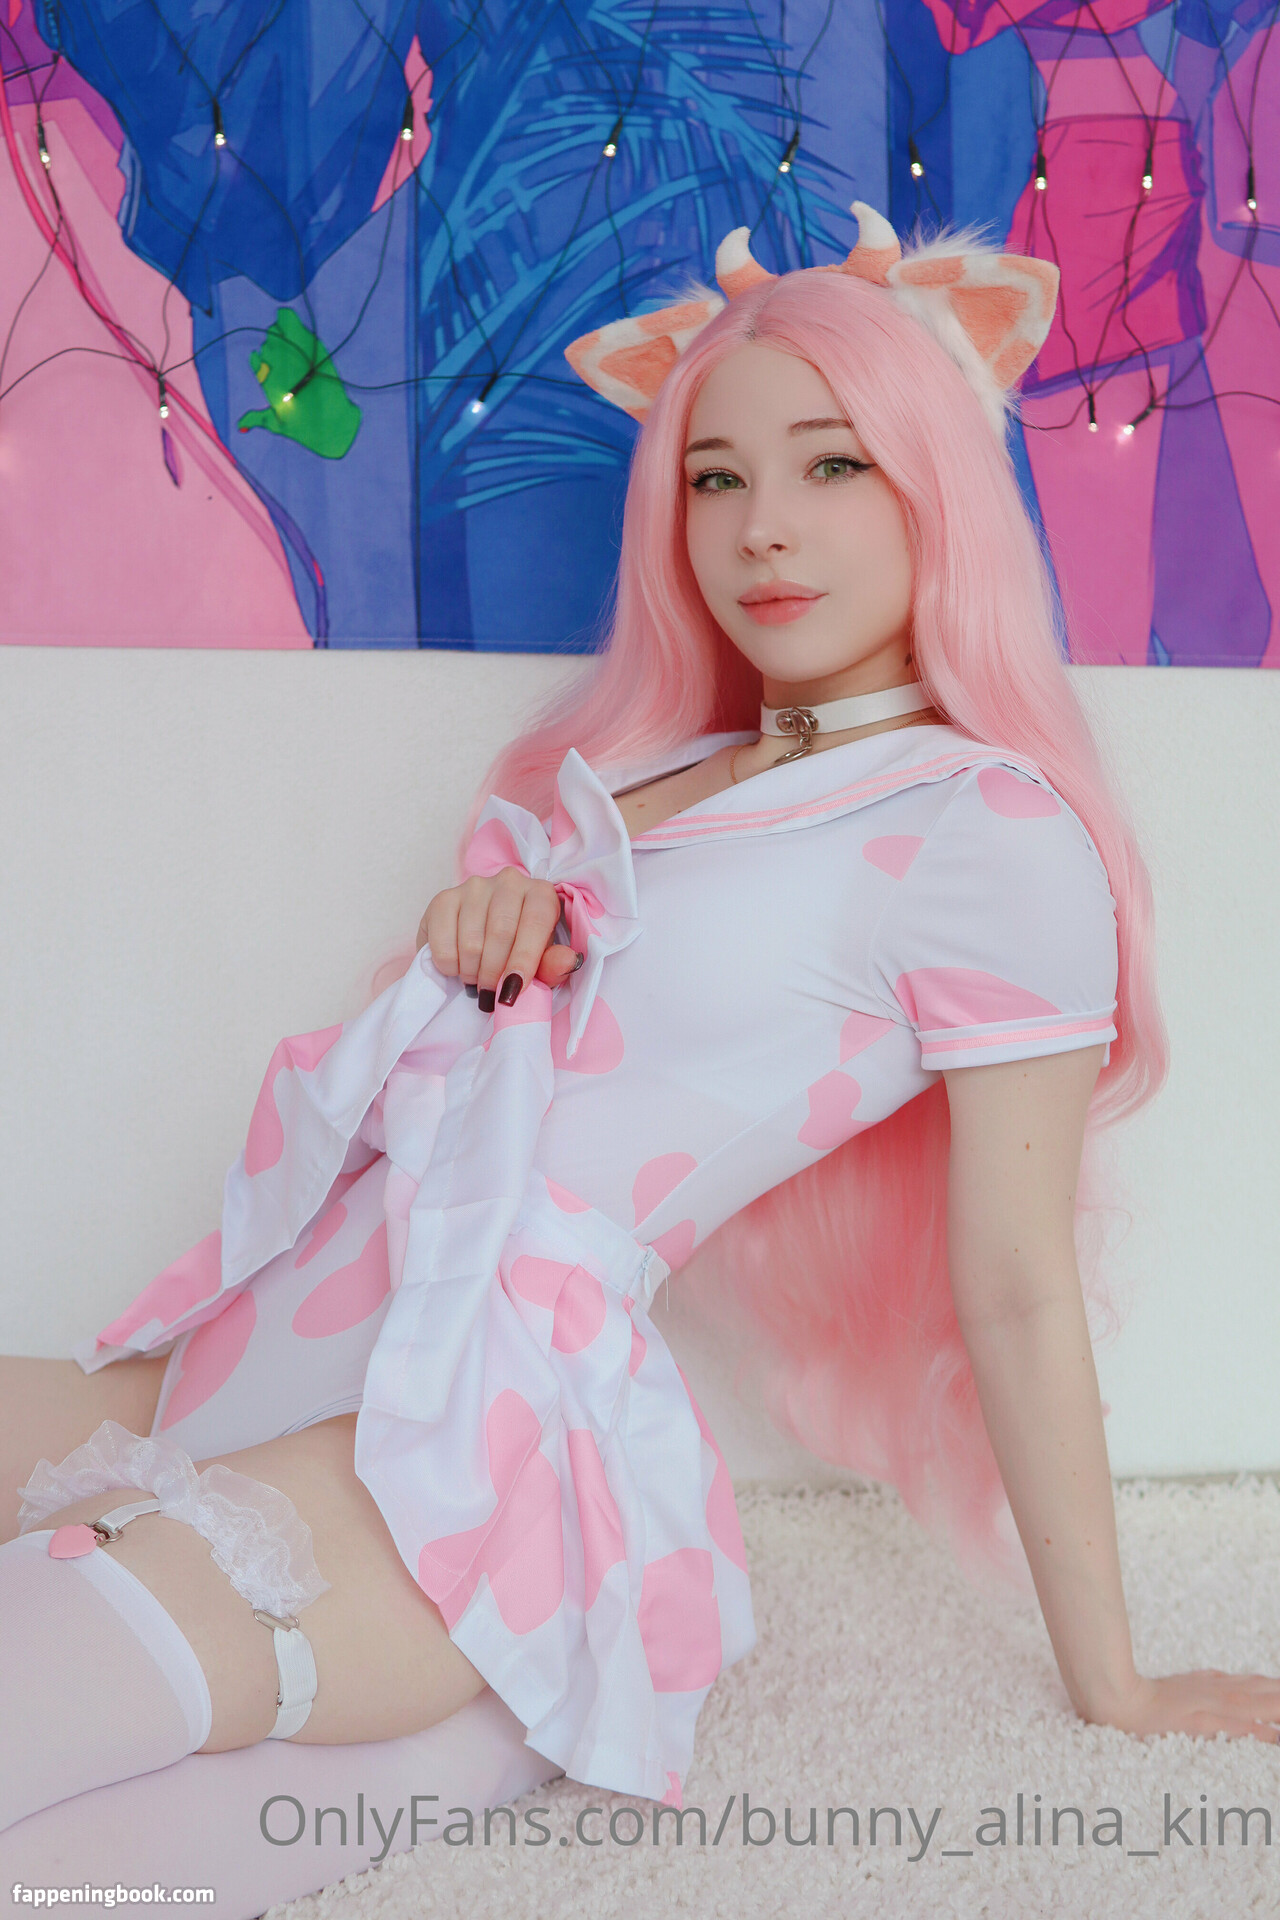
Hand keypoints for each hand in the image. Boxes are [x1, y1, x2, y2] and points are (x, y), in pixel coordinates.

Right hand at [416, 869, 583, 1008]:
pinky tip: (458, 968)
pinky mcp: (443, 898)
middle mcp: (509, 881)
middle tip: (492, 994)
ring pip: (470, 941)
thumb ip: (555, 965)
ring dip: (472, 973)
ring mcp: (474, 887)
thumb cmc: (521, 949)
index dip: (524, 959)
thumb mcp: (543, 961)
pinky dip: (450, 966)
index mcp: (540, 893)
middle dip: (495, 974)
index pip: (535, 923)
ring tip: (477, 981)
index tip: (514, 989)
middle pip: (500, 933)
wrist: (484, 936)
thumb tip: (569, 961)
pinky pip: (442, 941)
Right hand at [1085, 1669, 1279, 1743]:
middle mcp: (1220, 1692)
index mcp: (1219, 1685)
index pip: (1260, 1685)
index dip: (1279, 1687)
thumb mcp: (1187, 1683)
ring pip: (1258, 1705)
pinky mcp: (1203, 1722)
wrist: (1121, 1701)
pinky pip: (1239, 1728)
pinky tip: (1276, 1737)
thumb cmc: (1152, 1695)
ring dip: (1277, 1706)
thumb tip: (1229, 1678)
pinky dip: (1261, 1732)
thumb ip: (1210, 1681)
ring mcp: (1212, 1706)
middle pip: (1266, 1692)